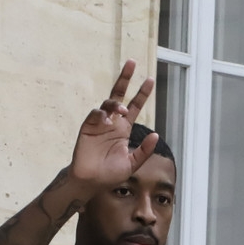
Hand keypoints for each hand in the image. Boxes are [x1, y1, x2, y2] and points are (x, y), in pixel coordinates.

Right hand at [68, 59, 157, 189]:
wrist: (91, 182)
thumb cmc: (110, 174)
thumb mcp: (132, 163)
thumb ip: (144, 151)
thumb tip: (156, 135)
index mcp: (123, 129)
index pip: (135, 106)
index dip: (142, 93)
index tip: (150, 80)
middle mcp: (112, 122)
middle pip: (119, 95)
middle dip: (125, 78)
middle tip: (133, 62)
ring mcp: (99, 124)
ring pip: (107, 104)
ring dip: (116, 104)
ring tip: (123, 111)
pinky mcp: (88, 128)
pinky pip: (94, 115)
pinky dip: (101, 114)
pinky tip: (107, 120)